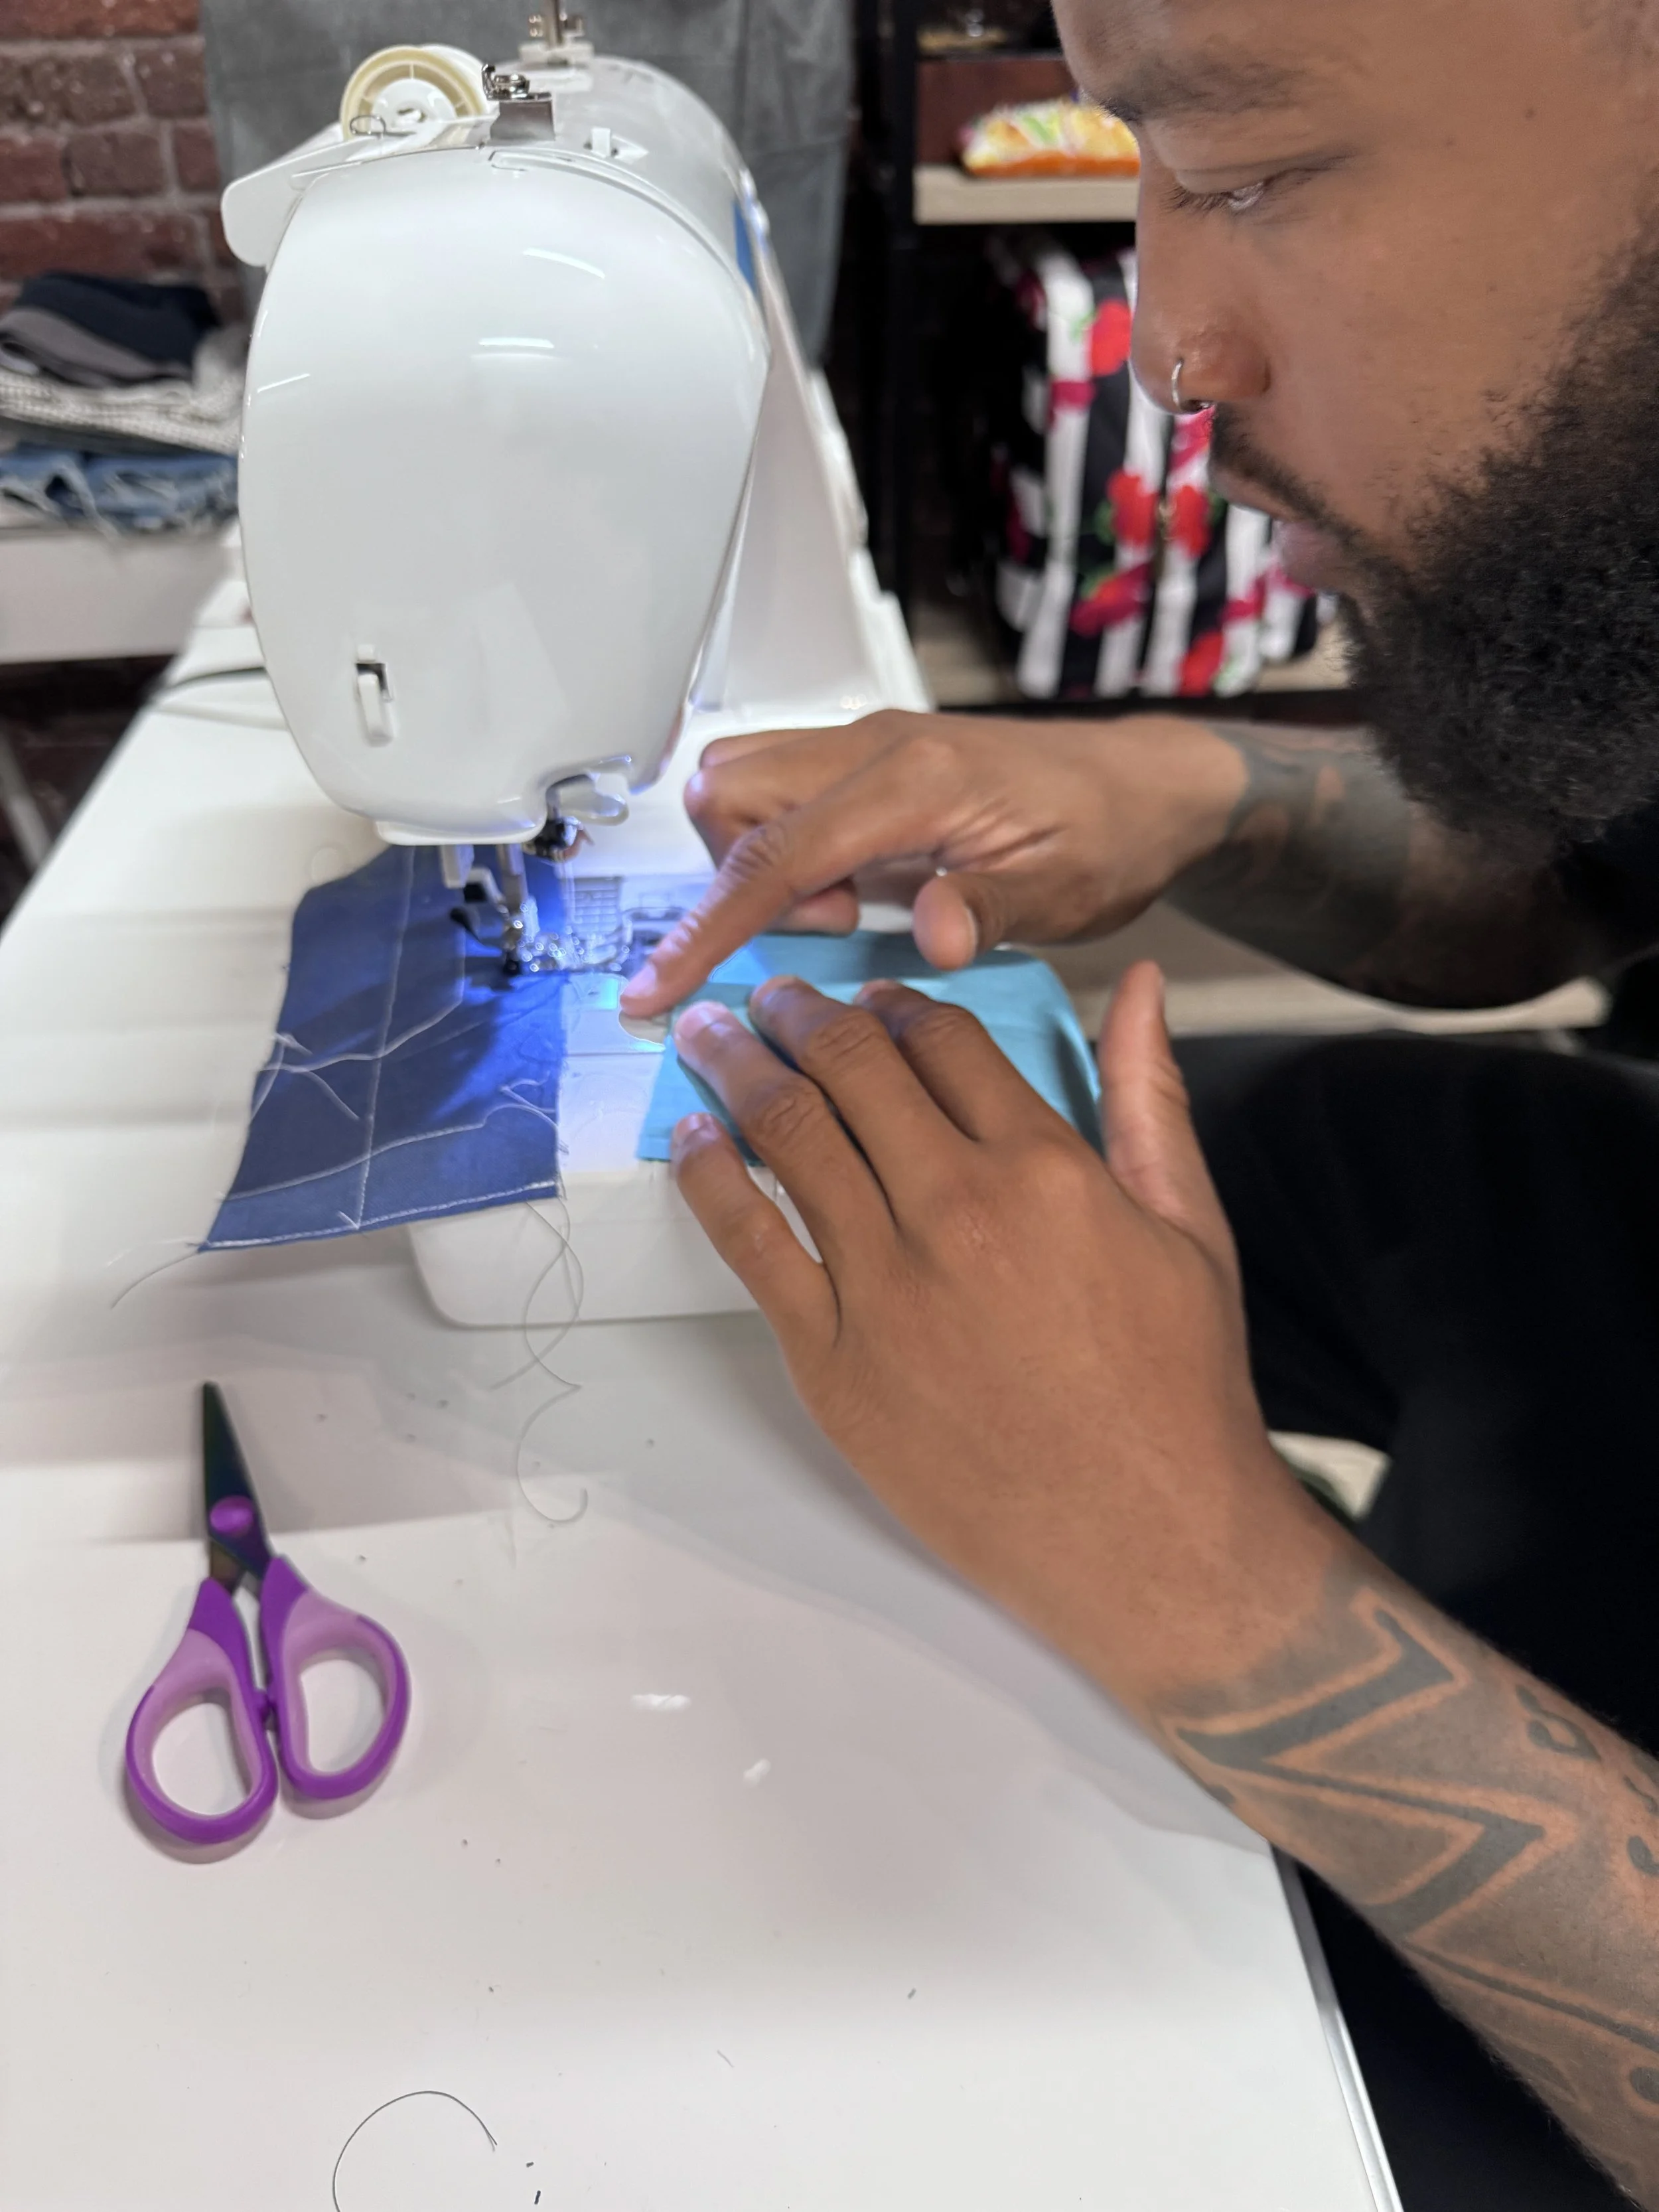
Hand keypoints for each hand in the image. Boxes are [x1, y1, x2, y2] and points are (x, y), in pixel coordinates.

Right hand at [620, 709, 1245, 1016]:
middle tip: (830, 926)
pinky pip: (781, 791)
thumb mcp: (1063, 892)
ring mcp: (866, 746)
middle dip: (734, 874)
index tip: (655, 988)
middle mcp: (874, 746)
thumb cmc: (1110, 836)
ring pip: (742, 780)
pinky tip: (852, 892)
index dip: (709, 927)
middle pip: (729, 790)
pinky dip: (783, 847)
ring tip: (843, 911)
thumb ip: (987, 909)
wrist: (1147, 786)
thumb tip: (932, 937)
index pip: (776, 851)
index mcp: (915, 780)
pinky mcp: (868, 762)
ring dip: (756, 856)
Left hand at [668, 960, 1334, 1710]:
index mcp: (1045, 1168)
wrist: (1149, 1539)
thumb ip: (1148, 1096)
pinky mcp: (832, 1361)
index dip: (893, 1001)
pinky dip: (710, 1176)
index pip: (941, 1039)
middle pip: (850, 1068)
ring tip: (711, 1035)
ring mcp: (884, 1286)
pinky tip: (695, 1138)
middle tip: (773, 996)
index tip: (867, 996)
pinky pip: (749, 1242)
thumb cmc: (1175, 1389)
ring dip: (738, 1067)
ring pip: (788, 1136)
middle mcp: (956, 1210)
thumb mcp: (1190, 1228)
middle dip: (800, 1013)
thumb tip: (1137, 986)